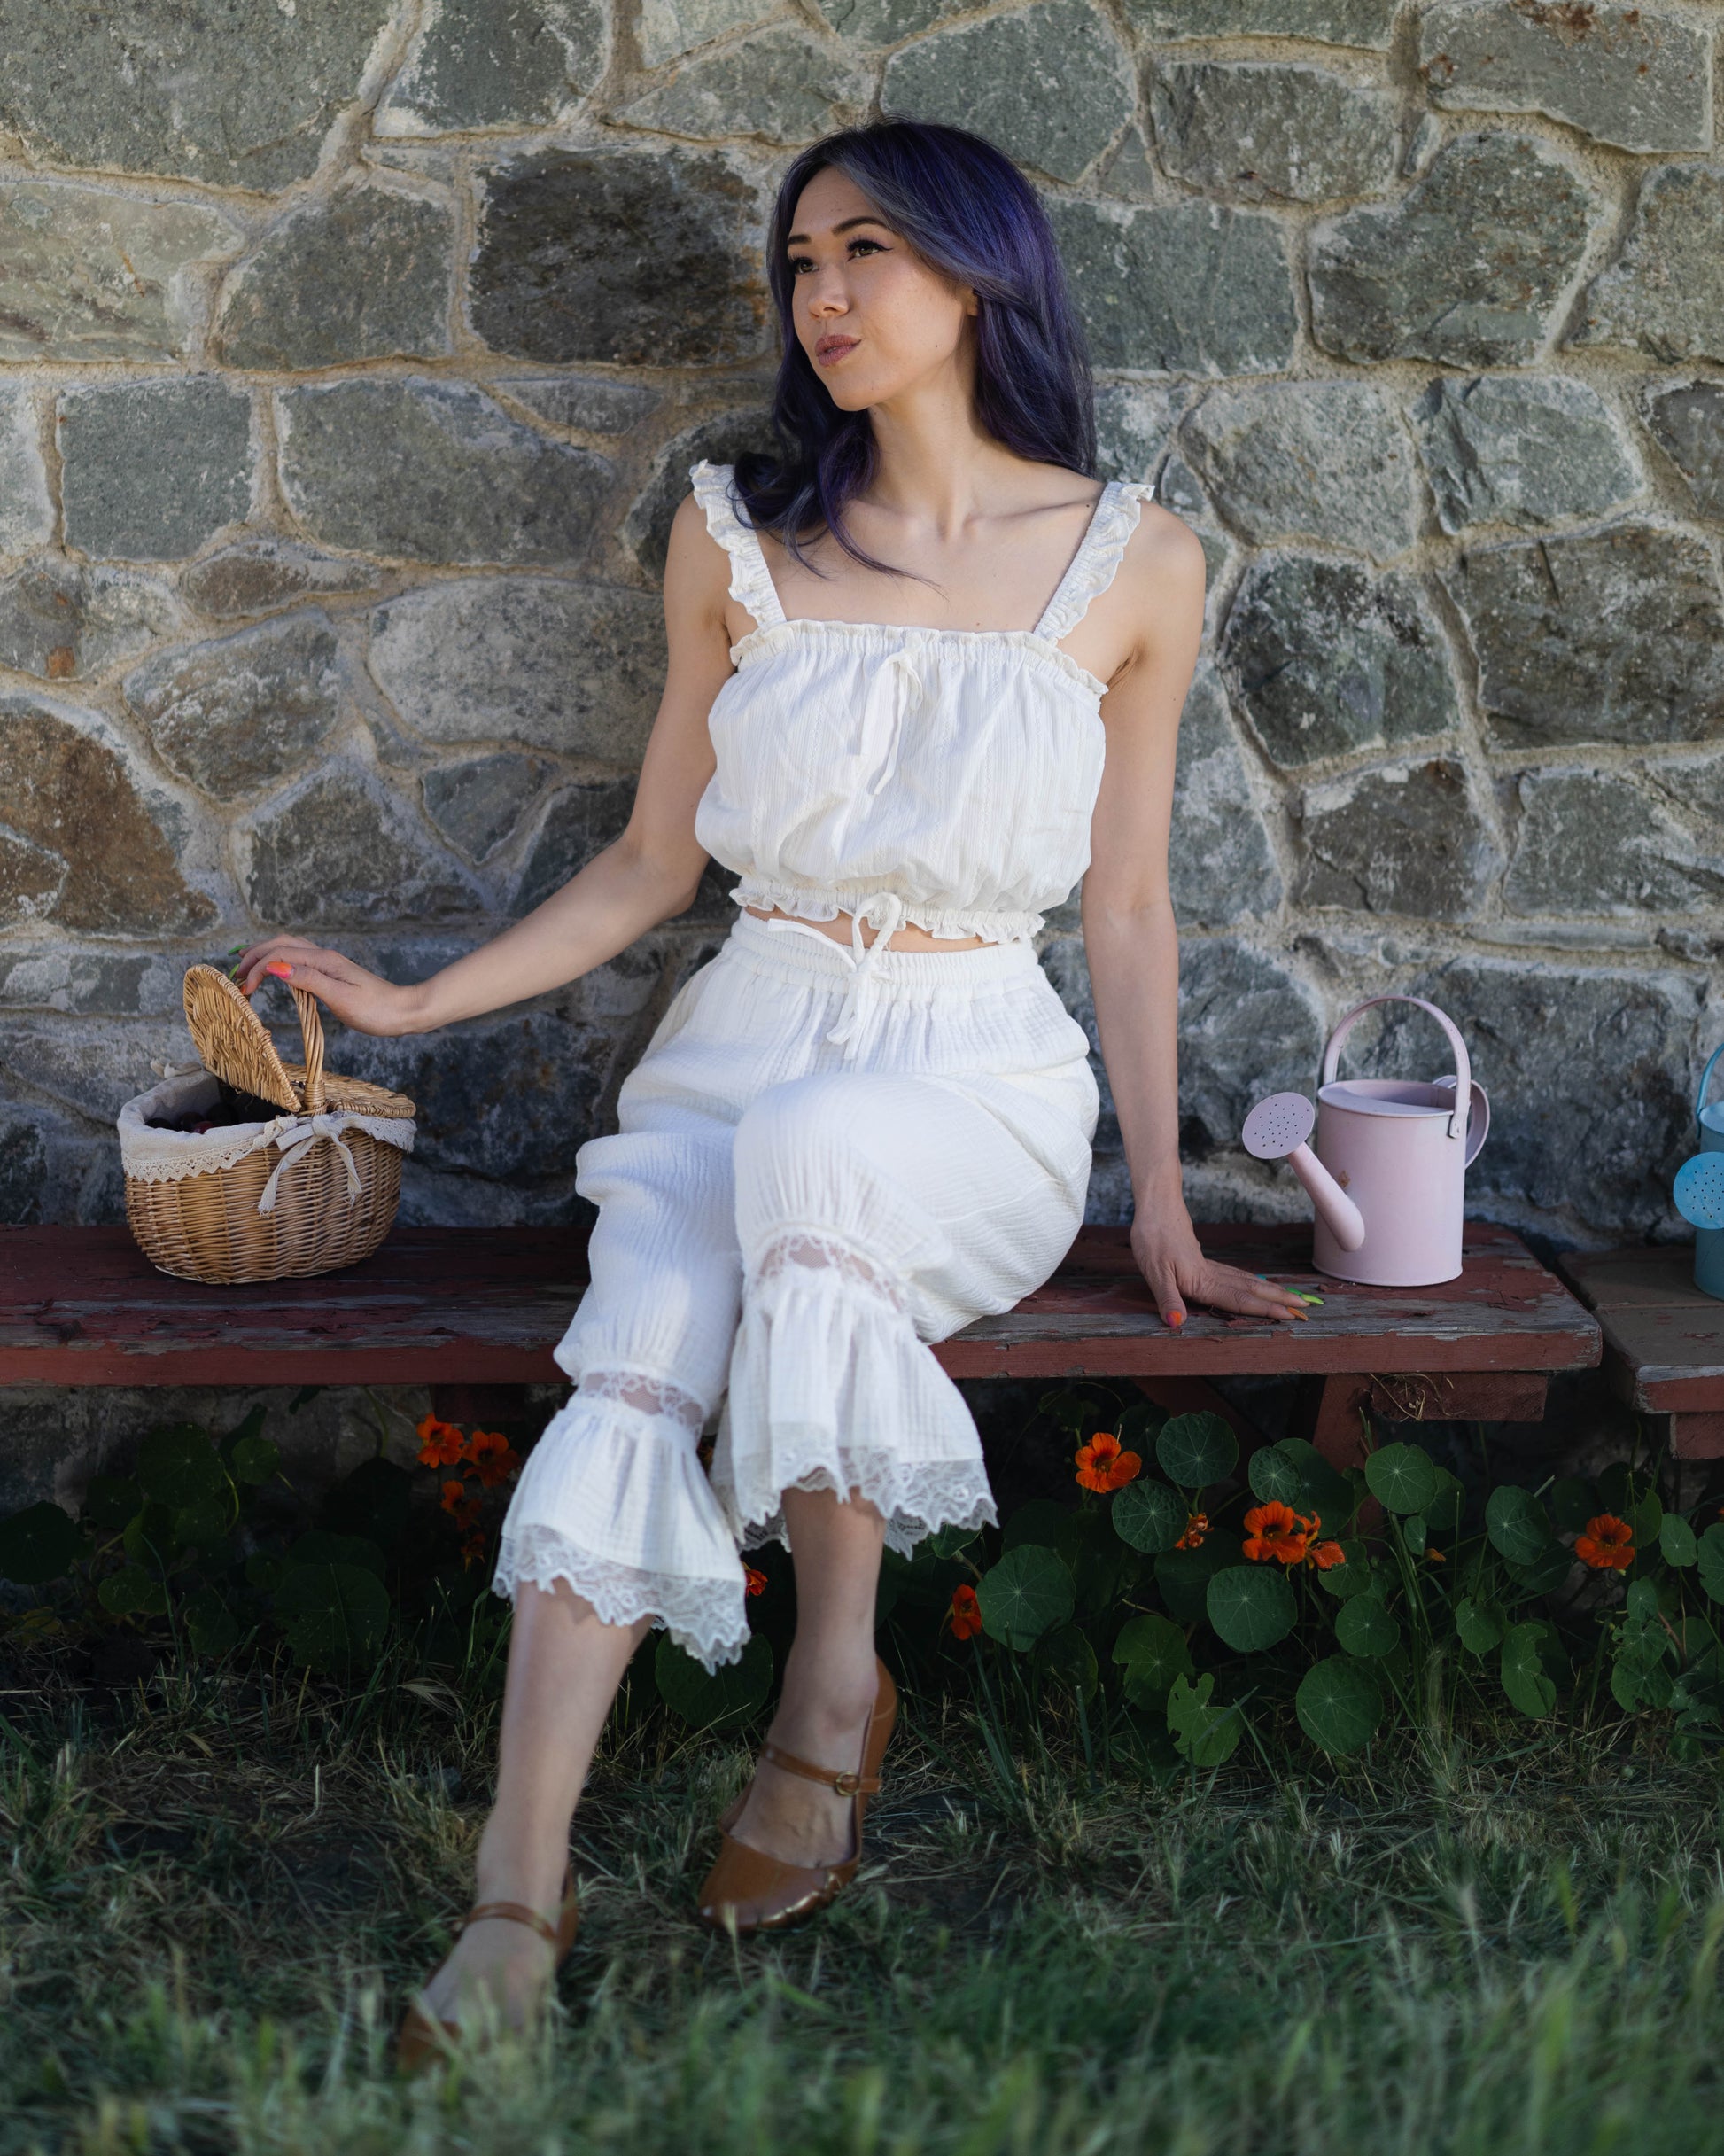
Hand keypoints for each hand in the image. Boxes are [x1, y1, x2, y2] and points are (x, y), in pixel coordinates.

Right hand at [232, 935, 421, 1037]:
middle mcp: (324, 956)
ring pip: (289, 949)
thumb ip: (308, 980)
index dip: (256, 969)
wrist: (404, 1012)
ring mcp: (327, 963)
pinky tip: (274, 971)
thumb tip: (275, 967)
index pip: (279, 955)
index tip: (244, 991)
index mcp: (323, 960)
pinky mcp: (331, 973)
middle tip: (234, 974)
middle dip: (254, 956)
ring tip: (244, 965)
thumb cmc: (376, 1009)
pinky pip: (298, 959)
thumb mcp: (340, 997)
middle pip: (280, 944)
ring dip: (265, 955)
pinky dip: (279, 962)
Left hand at [1130, 1200, 1308, 1329]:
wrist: (1155, 1208)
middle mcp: (1212, 1274)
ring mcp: (1209, 1266)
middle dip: (1278, 1299)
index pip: (1238, 1299)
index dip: (1264, 1309)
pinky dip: (1251, 1281)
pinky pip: (1234, 1275)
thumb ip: (1168, 1299)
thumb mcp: (1154, 1273)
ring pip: (1245, 1280)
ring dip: (1269, 1290)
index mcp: (1203, 1281)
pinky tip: (1254, 1283)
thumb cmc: (1151, 1239)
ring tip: (1290, 1296)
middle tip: (1305, 1306)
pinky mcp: (1203, 1261)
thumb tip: (1176, 1324)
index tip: (1289, 1315)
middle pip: (1250, 1289)